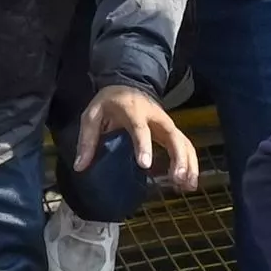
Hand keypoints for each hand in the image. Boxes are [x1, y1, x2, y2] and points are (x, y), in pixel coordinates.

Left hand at [74, 83, 197, 191]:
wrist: (128, 84)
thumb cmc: (109, 102)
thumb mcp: (92, 115)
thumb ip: (87, 139)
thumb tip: (80, 166)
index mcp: (134, 111)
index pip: (141, 128)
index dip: (144, 145)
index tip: (145, 164)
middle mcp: (156, 117)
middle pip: (173, 136)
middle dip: (178, 158)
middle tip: (177, 178)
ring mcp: (167, 124)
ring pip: (184, 143)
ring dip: (189, 164)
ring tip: (187, 186)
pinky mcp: (171, 132)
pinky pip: (186, 147)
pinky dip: (190, 165)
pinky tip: (188, 184)